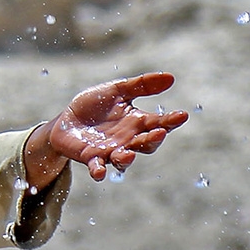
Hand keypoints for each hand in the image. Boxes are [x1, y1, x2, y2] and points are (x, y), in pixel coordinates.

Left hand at [32, 72, 187, 183]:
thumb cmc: (96, 106)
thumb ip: (142, 85)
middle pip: (145, 144)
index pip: (159, 123)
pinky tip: (100, 171)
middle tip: (160, 133)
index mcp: (137, 123)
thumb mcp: (118, 90)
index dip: (171, 121)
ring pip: (124, 159)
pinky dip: (99, 170)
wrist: (67, 121)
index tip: (182, 115)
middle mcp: (127, 140)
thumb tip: (171, 78)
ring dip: (127, 158)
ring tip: (129, 154)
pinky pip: (97, 167)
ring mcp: (110, 151)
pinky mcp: (91, 158)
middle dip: (153, 140)